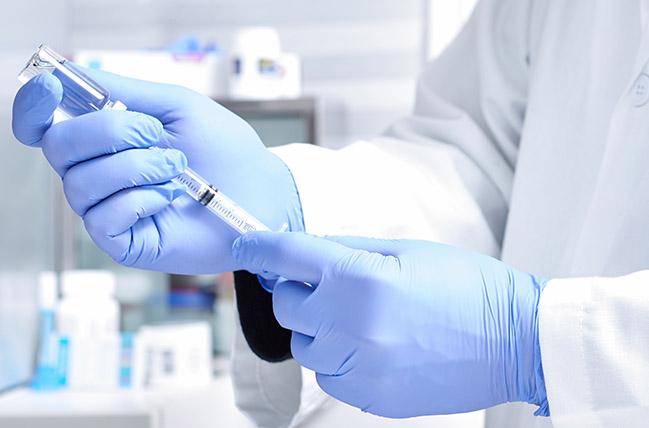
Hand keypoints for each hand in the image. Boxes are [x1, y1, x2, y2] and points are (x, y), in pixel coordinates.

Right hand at [12, 71, 302, 273]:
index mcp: (106, 138)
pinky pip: (102, 219)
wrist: (261, 193)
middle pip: (59, 147)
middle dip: (109, 132)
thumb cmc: (226, 150)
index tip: (50, 88)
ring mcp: (110, 208)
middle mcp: (100, 173)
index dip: (35, 107)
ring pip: (80, 184)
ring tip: (176, 170)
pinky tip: (168, 200)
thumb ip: (127, 92)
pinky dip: (138, 201)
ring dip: (135, 168)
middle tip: (157, 135)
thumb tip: (74, 74)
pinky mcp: (125, 241)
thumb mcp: (180, 107)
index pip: (46, 124)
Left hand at [232, 232, 548, 417]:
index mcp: (361, 279)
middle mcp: (351, 326)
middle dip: (298, 288)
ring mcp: (358, 367)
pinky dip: (336, 356)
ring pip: (302, 343)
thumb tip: (304, 250)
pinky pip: (326, 373)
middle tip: (329, 281)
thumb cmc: (467, 286)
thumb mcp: (406, 250)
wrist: (513, 339)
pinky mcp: (368, 397)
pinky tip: (371, 343)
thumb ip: (346, 249)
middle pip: (286, 304)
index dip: (258, 248)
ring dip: (318, 325)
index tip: (245, 247)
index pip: (286, 257)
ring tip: (359, 315)